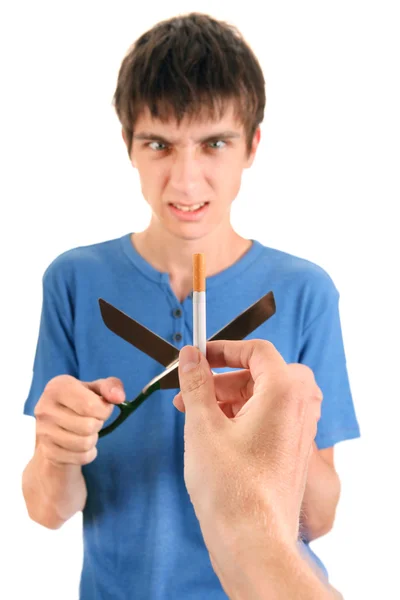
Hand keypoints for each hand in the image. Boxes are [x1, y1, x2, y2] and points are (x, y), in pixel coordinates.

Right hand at [34, 375, 124, 466]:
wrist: (57, 425)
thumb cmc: (80, 402)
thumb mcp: (96, 388)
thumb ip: (112, 386)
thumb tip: (119, 397)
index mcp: (57, 387)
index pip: (90, 405)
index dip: (104, 410)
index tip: (102, 408)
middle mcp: (45, 408)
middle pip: (88, 426)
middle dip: (98, 424)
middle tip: (93, 419)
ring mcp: (43, 432)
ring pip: (84, 444)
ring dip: (93, 439)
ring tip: (87, 431)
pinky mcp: (47, 452)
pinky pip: (80, 458)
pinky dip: (88, 453)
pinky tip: (81, 445)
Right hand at [174, 340, 322, 544]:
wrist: (253, 542)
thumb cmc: (230, 487)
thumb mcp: (203, 425)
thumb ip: (197, 383)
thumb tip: (191, 354)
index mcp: (285, 392)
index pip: (258, 351)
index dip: (225, 349)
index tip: (200, 355)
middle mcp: (300, 408)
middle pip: (259, 374)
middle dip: (221, 380)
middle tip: (190, 391)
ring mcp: (299, 431)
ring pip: (262, 397)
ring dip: (227, 399)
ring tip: (193, 415)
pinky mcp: (292, 451)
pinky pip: (268, 419)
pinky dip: (241, 417)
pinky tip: (212, 433)